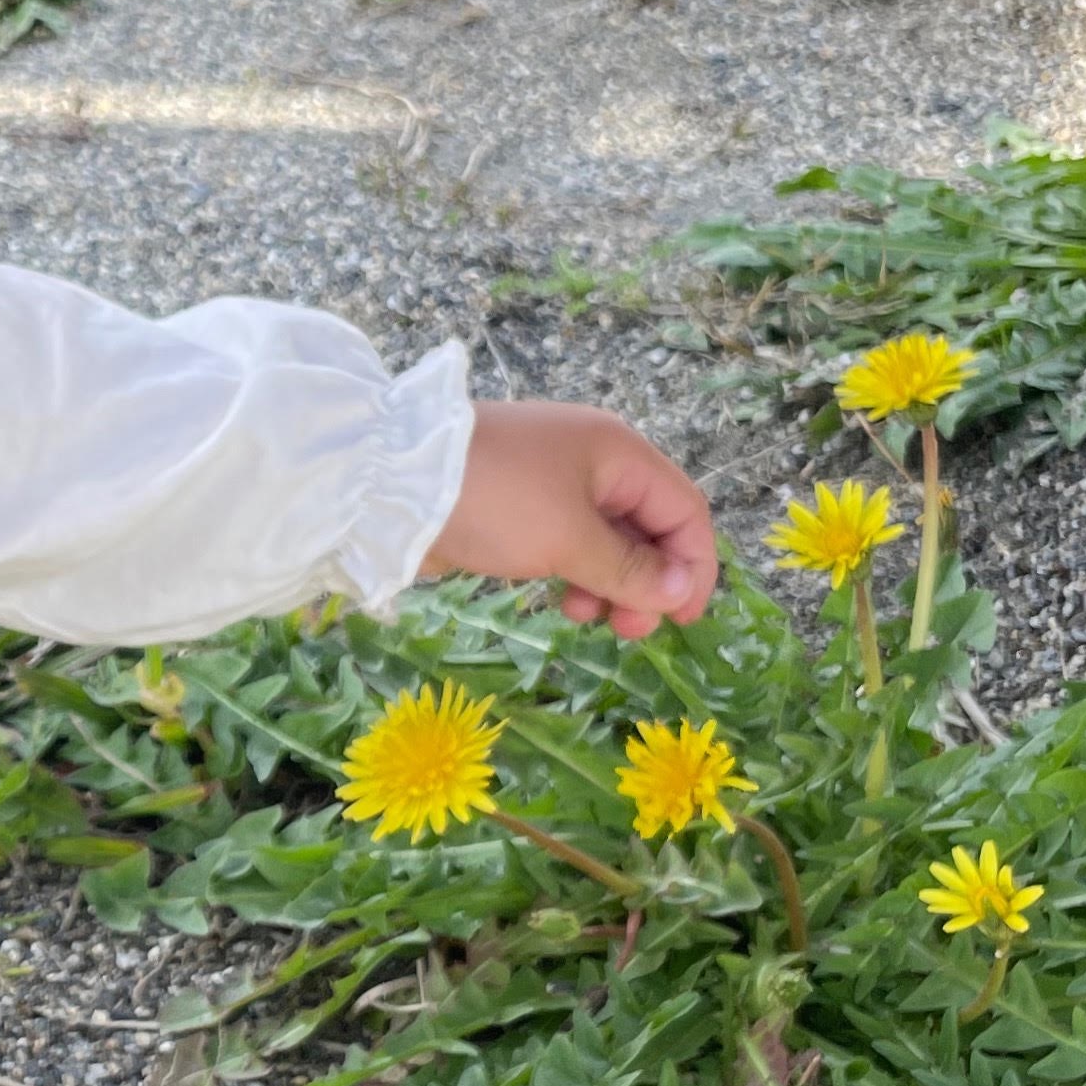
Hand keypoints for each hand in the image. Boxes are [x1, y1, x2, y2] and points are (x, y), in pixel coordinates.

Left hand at [420, 400, 716, 639]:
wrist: (391, 483)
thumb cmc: (494, 500)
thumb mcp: (569, 539)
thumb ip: (630, 569)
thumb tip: (681, 591)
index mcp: (617, 452)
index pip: (684, 509)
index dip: (693, 565)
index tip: (682, 621)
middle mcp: (592, 461)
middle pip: (648, 527)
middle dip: (647, 581)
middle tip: (627, 632)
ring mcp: (553, 483)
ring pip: (607, 541)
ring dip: (610, 584)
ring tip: (584, 618)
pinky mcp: (518, 507)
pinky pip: (568, 544)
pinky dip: (576, 575)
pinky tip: (562, 602)